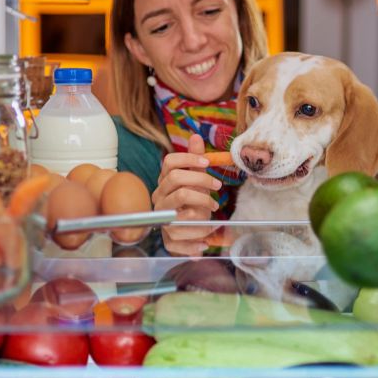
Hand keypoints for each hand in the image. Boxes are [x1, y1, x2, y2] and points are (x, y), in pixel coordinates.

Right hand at [152, 134, 221, 255]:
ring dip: (203, 212)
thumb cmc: (192, 202)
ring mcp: (162, 219)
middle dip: (201, 182)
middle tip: (217, 187)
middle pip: (176, 181)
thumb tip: (195, 136)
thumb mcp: (196, 180)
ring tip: (213, 214)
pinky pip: (180, 241)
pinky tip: (206, 241)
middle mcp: (159, 199)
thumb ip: (195, 161)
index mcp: (164, 183)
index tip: (207, 163)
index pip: (169, 162)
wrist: (187, 231)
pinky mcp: (168, 240)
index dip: (188, 158)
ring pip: (181, 210)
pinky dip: (196, 242)